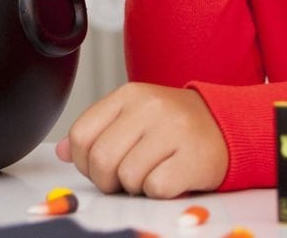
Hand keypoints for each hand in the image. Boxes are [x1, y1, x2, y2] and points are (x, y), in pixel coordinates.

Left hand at [54, 82, 228, 197]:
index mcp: (129, 94)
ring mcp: (173, 130)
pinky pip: (156, 188)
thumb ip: (98, 130)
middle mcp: (150, 107)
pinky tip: (169, 176)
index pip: (81, 134)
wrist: (225, 126)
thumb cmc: (173, 125)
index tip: (99, 166)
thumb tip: (62, 151)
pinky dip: (158, 191)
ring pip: (127, 176)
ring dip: (135, 186)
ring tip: (151, 173)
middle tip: (124, 178)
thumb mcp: (133, 115)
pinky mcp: (192, 157)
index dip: (83, 160)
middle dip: (107, 180)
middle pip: (101, 159)